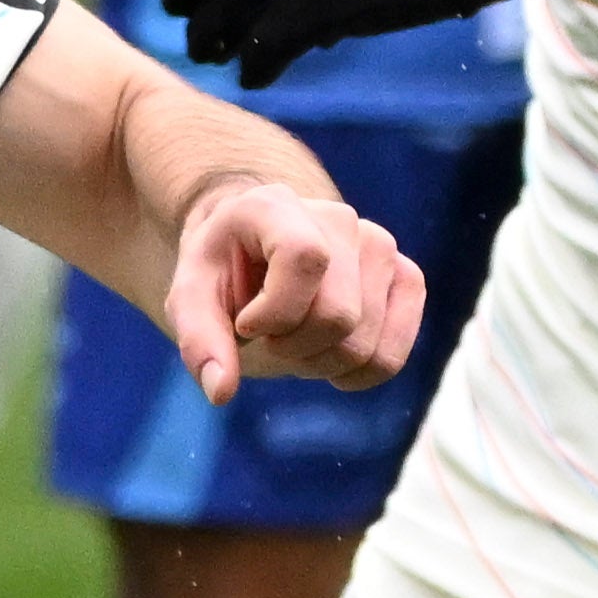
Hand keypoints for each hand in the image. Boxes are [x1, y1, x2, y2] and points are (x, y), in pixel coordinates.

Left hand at [163, 170, 425, 402]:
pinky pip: (392, 355)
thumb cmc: (223, 276)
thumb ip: (198, 341)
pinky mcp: (406, 278)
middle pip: (338, 315)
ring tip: (296, 338)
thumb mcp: (192, 300)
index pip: (307, 258)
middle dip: (294, 347)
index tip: (246, 325)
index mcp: (277, 206)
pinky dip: (358, 374)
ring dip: (321, 363)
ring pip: (363, 343)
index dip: (276, 311)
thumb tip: (222, 391)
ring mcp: (379, 247)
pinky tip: (330, 356)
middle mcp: (339, 218)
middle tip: (269, 337)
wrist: (257, 259)